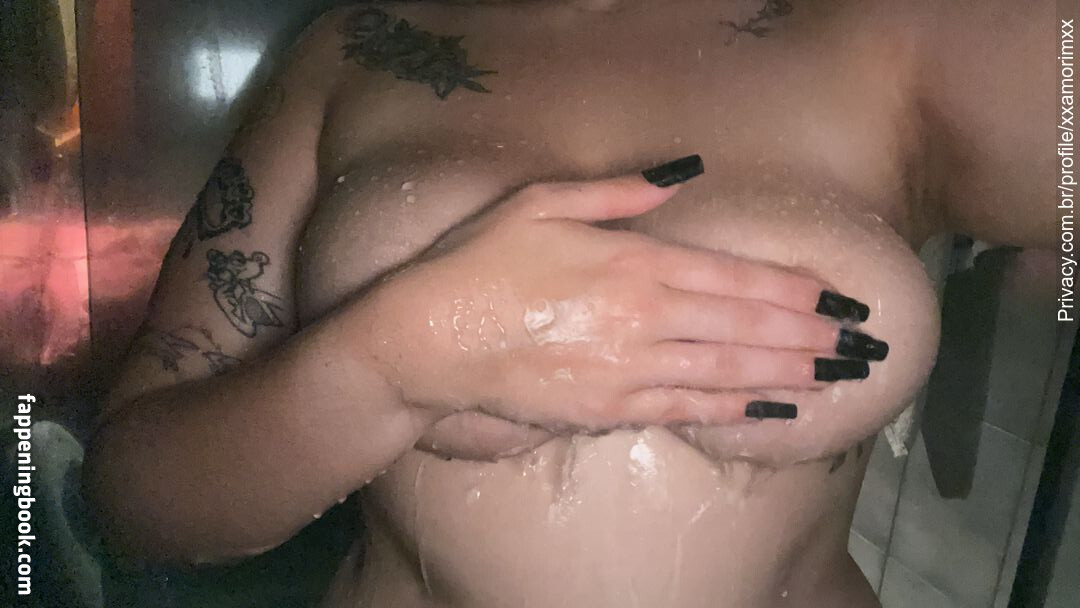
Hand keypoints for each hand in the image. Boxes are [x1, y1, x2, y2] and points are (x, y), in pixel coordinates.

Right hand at [355, 156, 879, 431]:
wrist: (428, 340)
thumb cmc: (479, 263)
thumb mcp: (541, 203)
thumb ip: (618, 192)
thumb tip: (682, 175)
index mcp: (631, 262)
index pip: (733, 278)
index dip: (793, 290)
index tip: (839, 299)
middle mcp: (643, 318)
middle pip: (745, 327)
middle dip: (810, 336)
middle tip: (862, 344)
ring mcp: (628, 370)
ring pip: (728, 372)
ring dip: (789, 374)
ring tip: (837, 377)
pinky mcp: (607, 409)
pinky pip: (686, 409)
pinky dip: (735, 409)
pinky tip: (772, 409)